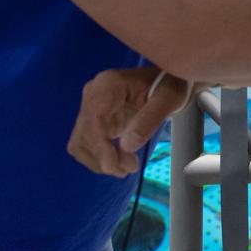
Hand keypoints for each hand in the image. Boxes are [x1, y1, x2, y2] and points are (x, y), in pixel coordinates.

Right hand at [67, 66, 195, 176]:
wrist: (166, 81)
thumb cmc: (170, 85)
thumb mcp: (168, 99)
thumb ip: (149, 120)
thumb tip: (127, 146)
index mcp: (108, 84)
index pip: (93, 118)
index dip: (99, 146)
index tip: (113, 166)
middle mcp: (93, 94)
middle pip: (83, 134)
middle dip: (102, 157)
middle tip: (129, 168)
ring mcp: (90, 107)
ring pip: (80, 143)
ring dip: (100, 161)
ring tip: (127, 167)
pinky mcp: (93, 120)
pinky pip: (87, 145)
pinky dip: (100, 158)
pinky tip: (120, 161)